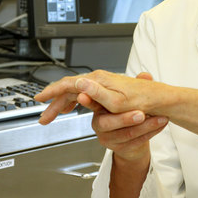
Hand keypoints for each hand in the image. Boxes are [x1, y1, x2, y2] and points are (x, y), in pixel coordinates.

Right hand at [35, 69, 162, 123]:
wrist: (159, 99)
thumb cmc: (142, 100)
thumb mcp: (118, 102)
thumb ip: (96, 94)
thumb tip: (80, 84)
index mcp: (99, 81)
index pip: (69, 84)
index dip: (52, 92)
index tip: (39, 99)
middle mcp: (100, 79)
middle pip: (70, 88)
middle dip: (54, 102)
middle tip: (43, 117)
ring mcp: (103, 83)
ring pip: (77, 91)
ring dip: (63, 102)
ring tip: (53, 114)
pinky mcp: (107, 88)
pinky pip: (85, 93)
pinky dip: (74, 100)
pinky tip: (72, 108)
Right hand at [79, 73, 168, 161]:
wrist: (137, 137)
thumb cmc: (131, 113)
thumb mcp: (131, 98)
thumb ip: (136, 86)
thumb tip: (145, 75)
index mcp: (100, 108)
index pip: (93, 103)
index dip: (90, 100)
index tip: (86, 96)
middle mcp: (100, 124)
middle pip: (107, 123)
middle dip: (125, 118)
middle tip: (141, 114)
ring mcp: (107, 138)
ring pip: (125, 134)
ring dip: (145, 126)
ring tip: (160, 119)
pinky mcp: (119, 149)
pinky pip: (134, 142)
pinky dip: (150, 133)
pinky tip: (160, 126)